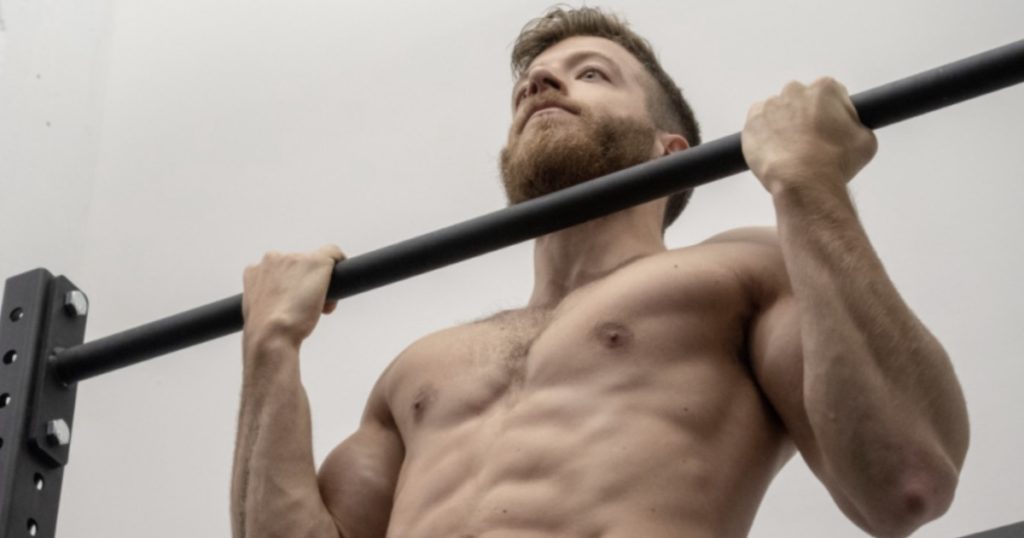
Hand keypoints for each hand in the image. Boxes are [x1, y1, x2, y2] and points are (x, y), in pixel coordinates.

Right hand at [242, 244, 345, 346]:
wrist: (271, 335)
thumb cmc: (266, 332)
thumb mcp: (259, 310)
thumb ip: (270, 298)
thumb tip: (287, 302)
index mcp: (255, 270)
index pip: (279, 270)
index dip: (289, 287)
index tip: (292, 303)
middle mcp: (272, 258)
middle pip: (298, 266)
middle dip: (305, 284)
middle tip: (306, 308)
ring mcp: (295, 258)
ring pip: (316, 266)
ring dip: (319, 284)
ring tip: (317, 308)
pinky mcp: (317, 261)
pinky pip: (334, 254)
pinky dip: (339, 265)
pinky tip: (342, 282)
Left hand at [741, 77, 877, 194]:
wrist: (802, 181)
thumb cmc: (835, 162)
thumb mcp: (866, 140)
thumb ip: (857, 124)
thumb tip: (850, 126)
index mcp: (825, 89)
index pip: (831, 95)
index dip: (833, 115)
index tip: (831, 132)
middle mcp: (795, 91)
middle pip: (802, 101)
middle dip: (806, 117)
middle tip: (810, 142)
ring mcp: (771, 105)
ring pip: (778, 112)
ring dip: (784, 125)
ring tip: (791, 151)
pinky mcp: (752, 122)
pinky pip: (757, 123)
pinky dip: (763, 134)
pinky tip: (774, 150)